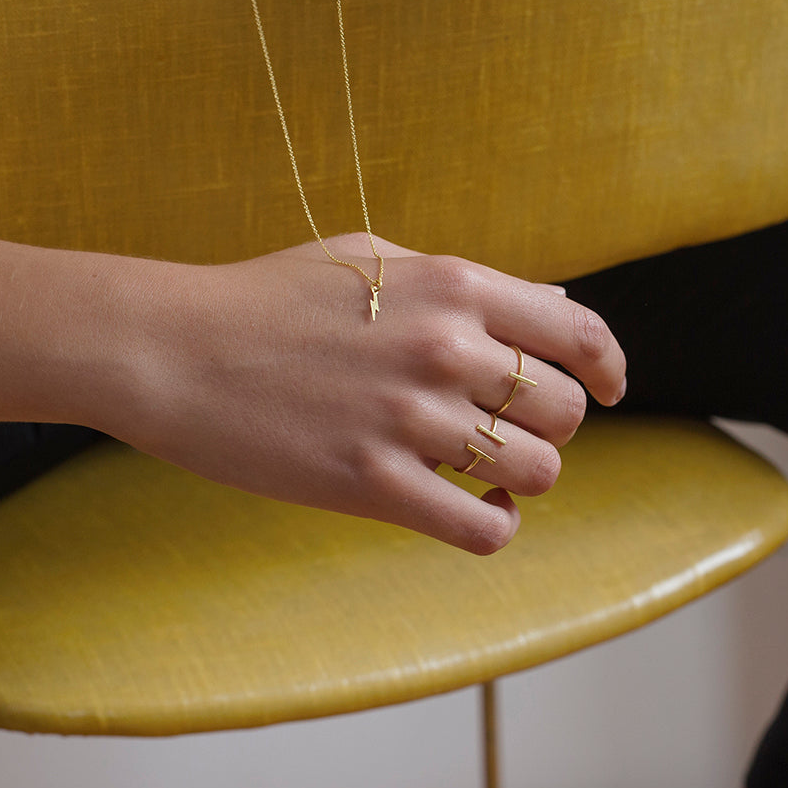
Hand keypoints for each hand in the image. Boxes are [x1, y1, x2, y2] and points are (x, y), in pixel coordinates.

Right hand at [111, 233, 625, 553]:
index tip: (611, 392)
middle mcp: (445, 349)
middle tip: (507, 430)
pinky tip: (474, 510)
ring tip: (485, 471)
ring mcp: (411, 420)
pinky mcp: (374, 484)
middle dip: (549, 428)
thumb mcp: (375, 258)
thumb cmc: (272, 298)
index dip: (609, 369)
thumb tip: (556, 318)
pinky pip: (484, 529)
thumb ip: (467, 287)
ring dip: (523, 478)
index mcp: (453, 286)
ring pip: (536, 473)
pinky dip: (495, 527)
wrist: (177, 348)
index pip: (579, 334)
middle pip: (564, 413)